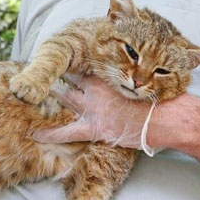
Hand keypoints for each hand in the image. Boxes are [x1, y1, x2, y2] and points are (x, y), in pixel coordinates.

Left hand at [33, 76, 161, 155]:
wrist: (166, 119)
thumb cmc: (160, 100)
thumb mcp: (144, 79)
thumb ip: (131, 75)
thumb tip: (134, 72)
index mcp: (107, 75)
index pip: (83, 68)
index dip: (74, 67)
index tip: (64, 63)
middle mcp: (95, 89)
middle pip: (70, 82)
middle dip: (57, 81)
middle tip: (43, 79)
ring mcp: (92, 108)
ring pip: (65, 101)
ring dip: (52, 100)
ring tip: (33, 100)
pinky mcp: (94, 127)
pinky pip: (67, 132)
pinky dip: (50, 134)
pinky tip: (36, 135)